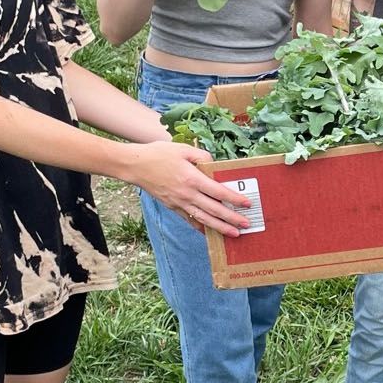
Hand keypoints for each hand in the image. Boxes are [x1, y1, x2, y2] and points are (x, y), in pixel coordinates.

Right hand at [126, 140, 251, 235]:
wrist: (135, 166)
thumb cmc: (159, 154)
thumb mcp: (183, 149)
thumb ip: (201, 156)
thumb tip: (214, 165)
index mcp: (192, 178)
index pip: (218, 192)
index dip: (234, 199)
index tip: (247, 204)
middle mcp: (187, 194)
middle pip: (214, 209)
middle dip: (232, 218)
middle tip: (247, 224)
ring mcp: (179, 203)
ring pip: (203, 218)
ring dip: (220, 227)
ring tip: (234, 233)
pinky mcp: (172, 207)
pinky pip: (189, 219)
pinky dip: (200, 227)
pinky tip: (209, 232)